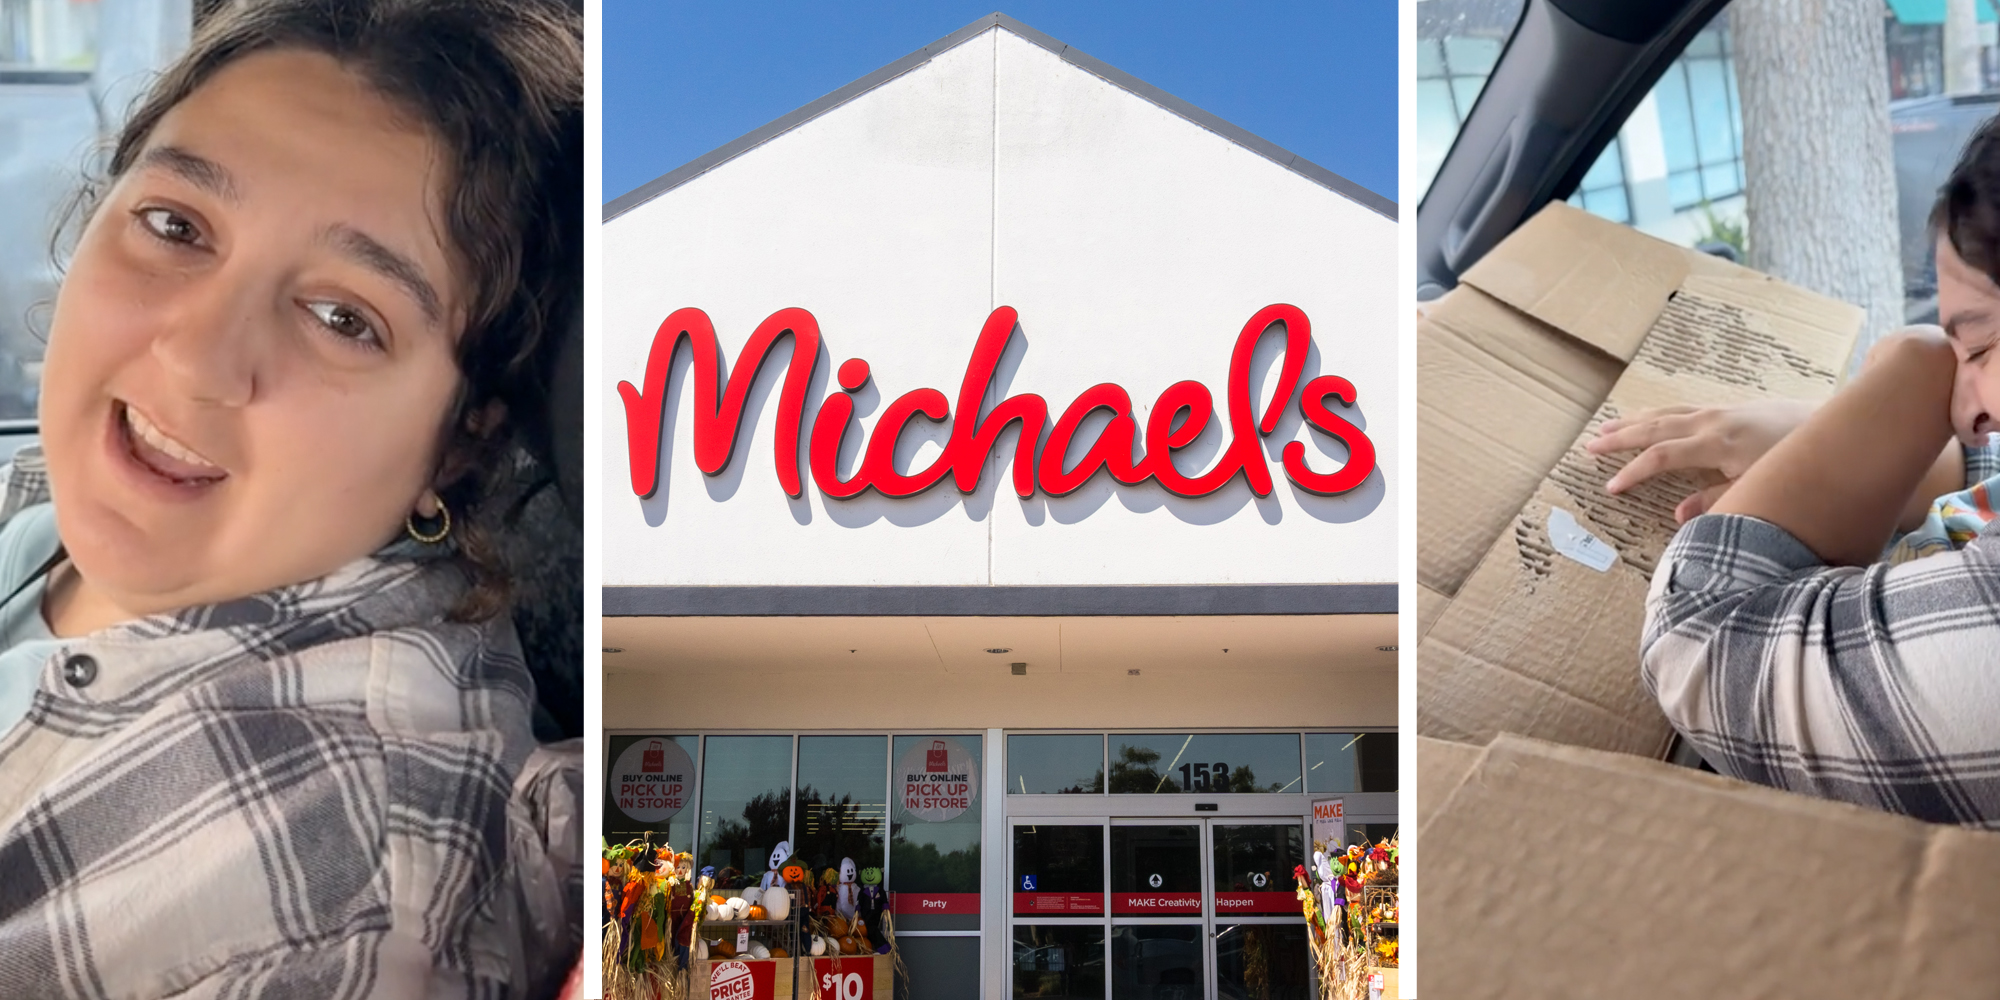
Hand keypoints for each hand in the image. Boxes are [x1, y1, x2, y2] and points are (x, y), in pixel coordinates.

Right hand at [1585, 399, 1817, 519]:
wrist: (1834, 422)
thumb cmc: (1799, 460)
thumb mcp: (1759, 487)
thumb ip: (1717, 501)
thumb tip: (1677, 516)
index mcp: (1717, 443)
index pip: (1660, 456)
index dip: (1632, 472)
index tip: (1610, 488)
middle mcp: (1713, 422)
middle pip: (1654, 428)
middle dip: (1620, 438)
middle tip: (1588, 447)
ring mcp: (1720, 412)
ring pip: (1665, 414)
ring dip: (1633, 421)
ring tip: (1605, 428)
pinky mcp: (1729, 409)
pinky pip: (1681, 410)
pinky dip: (1657, 415)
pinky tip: (1648, 419)